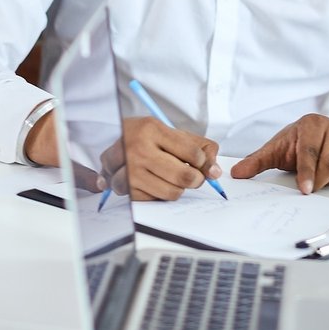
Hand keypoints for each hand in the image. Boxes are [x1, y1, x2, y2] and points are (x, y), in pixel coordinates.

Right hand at [100, 116, 221, 201]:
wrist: (113, 142)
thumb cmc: (149, 138)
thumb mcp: (173, 133)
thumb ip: (200, 148)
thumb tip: (215, 172)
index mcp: (153, 129)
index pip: (194, 154)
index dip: (203, 162)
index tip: (199, 162)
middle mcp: (139, 149)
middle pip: (184, 177)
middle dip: (196, 179)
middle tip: (193, 176)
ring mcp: (130, 170)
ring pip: (172, 192)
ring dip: (177, 188)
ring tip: (170, 176)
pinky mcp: (125, 188)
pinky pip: (157, 200)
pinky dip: (161, 194)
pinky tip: (155, 181)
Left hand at [230, 114, 328, 193]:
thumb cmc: (303, 142)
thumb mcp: (279, 148)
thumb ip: (258, 161)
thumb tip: (236, 174)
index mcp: (310, 124)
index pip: (309, 150)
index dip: (306, 171)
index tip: (303, 189)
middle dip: (318, 180)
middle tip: (308, 191)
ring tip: (318, 180)